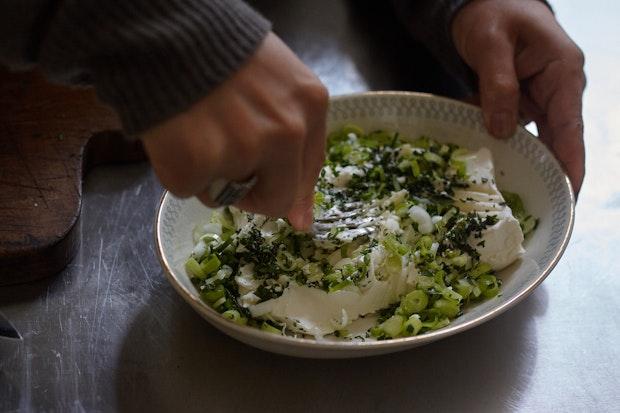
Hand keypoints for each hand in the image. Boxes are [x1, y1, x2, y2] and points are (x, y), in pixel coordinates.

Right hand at [141, 32, 327, 229]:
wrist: (168, 30)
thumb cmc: (221, 51)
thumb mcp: (278, 81)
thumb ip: (297, 139)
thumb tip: (302, 221)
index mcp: (310, 107)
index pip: (309, 171)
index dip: (293, 191)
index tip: (293, 215)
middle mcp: (286, 132)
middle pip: (277, 199)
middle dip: (252, 193)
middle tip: (226, 165)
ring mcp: (242, 150)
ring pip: (227, 195)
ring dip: (211, 175)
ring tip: (196, 131)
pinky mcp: (196, 165)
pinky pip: (189, 189)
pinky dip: (178, 170)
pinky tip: (176, 135)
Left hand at [452, 0, 585, 193]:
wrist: (483, 3)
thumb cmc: (493, 13)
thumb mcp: (492, 44)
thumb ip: (498, 85)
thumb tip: (501, 131)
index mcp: (563, 72)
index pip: (570, 126)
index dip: (571, 163)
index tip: (569, 194)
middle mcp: (557, 90)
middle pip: (558, 141)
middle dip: (550, 175)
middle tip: (540, 211)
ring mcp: (539, 98)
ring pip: (535, 140)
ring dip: (523, 164)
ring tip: (511, 200)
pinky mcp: (520, 103)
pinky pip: (513, 131)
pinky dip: (501, 147)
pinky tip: (487, 167)